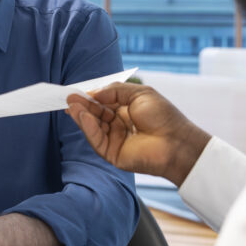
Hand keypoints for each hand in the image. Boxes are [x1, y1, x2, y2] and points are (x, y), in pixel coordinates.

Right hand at [66, 82, 210, 185]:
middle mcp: (119, 126)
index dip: (90, 98)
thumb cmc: (163, 116)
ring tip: (72, 105)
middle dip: (82, 106)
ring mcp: (115, 140)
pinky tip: (83, 117)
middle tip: (69, 97)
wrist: (176, 141)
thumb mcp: (139, 93)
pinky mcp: (112, 154)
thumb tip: (93, 93)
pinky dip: (88, 128)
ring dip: (82, 116)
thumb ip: (114, 91)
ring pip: (93, 127)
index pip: (103, 104)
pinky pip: (97, 140)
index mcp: (126, 111)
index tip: (77, 91)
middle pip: (95, 115)